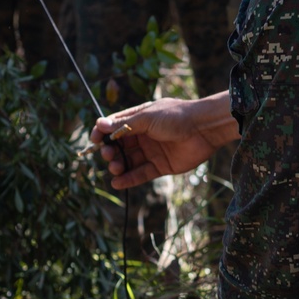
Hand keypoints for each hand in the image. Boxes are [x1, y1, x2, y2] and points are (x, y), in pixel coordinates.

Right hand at [90, 91, 238, 189]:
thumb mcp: (148, 117)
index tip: (94, 140)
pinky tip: (118, 182)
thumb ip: (124, 125)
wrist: (204, 128)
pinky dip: (129, 178)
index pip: (114, 127)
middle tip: (107, 154)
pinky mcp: (160, 166)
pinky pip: (141, 174)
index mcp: (139, 119)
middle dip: (110, 151)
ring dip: (118, 165)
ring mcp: (151, 151)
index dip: (102, 134)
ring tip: (114, 168)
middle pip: (120, 146)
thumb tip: (99, 125)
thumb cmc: (176, 117)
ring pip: (129, 161)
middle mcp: (143, 135)